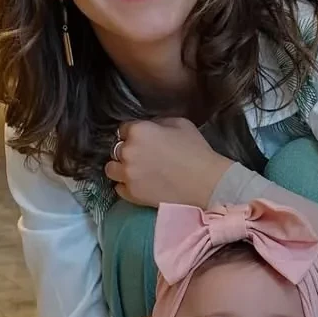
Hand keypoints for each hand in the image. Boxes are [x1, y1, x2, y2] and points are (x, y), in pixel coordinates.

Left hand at [104, 118, 231, 209]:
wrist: (206, 183)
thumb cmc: (196, 150)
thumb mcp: (180, 123)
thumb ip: (158, 122)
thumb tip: (150, 127)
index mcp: (138, 131)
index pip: (123, 129)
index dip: (134, 133)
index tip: (144, 140)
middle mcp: (127, 152)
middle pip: (116, 149)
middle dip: (127, 151)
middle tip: (143, 156)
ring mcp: (127, 175)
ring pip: (111, 169)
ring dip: (121, 168)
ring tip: (136, 171)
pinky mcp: (131, 194)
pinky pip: (119, 188)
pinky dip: (127, 186)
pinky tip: (140, 184)